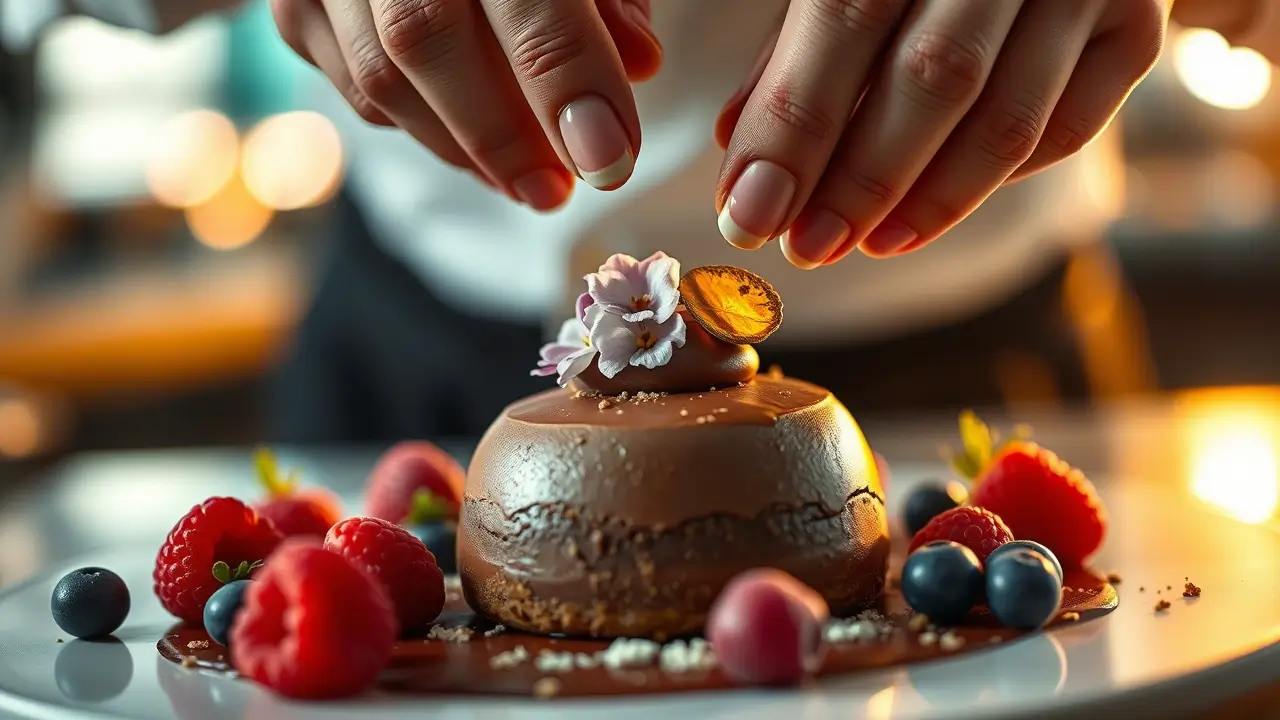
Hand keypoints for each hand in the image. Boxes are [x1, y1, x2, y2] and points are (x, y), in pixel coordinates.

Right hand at [269, 0, 661, 210]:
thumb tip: (639, 63)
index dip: (568, 81)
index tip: (610, 156)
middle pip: (426, 40)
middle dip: (503, 135)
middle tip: (559, 192)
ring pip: (382, 80)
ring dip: (465, 148)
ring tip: (530, 183)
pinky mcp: (294, 9)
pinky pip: (358, 92)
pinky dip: (425, 131)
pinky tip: (477, 151)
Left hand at [713, 0, 1168, 267]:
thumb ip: (793, 50)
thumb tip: (748, 168)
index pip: (848, 17)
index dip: (795, 128)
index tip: (748, 214)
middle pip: (936, 78)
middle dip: (859, 183)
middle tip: (804, 249)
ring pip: (1008, 120)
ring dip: (926, 203)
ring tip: (863, 244)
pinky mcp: (1139, 18)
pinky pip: (1067, 127)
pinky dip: (994, 183)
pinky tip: (928, 211)